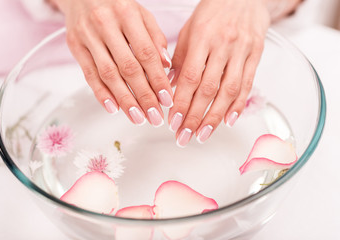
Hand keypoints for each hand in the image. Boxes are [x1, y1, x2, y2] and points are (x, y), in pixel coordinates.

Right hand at [54, 0, 172, 126]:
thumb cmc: (115, 5)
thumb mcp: (140, 14)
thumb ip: (154, 37)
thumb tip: (165, 65)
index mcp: (127, 14)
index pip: (146, 53)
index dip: (157, 79)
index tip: (166, 98)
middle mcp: (105, 25)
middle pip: (128, 67)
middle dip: (143, 96)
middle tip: (154, 116)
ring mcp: (87, 36)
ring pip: (108, 75)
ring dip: (124, 100)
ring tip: (137, 118)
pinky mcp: (75, 47)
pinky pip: (89, 74)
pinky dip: (101, 93)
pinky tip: (113, 108)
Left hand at [168, 0, 269, 146]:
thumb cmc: (213, 12)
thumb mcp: (190, 30)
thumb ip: (180, 59)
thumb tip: (170, 87)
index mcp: (203, 38)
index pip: (190, 77)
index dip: (181, 102)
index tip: (172, 121)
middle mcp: (223, 46)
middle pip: (209, 89)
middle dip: (195, 117)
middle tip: (184, 136)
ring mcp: (242, 51)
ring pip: (229, 91)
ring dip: (215, 117)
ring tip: (203, 135)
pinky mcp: (256, 55)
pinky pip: (248, 84)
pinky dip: (238, 105)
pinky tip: (228, 121)